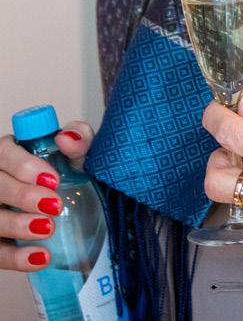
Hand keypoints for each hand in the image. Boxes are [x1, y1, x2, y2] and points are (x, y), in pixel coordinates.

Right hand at [0, 121, 93, 271]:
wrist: (80, 208)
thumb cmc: (69, 173)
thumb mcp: (78, 153)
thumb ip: (79, 138)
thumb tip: (66, 139)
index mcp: (9, 154)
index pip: (4, 153)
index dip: (24, 166)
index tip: (52, 179)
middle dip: (22, 196)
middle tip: (54, 205)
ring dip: (17, 226)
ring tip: (47, 229)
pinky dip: (15, 258)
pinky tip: (40, 258)